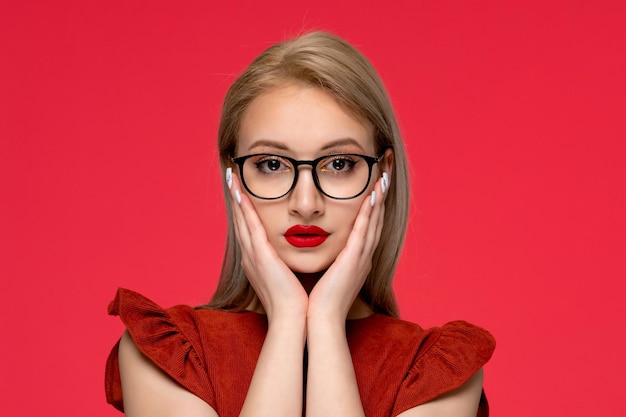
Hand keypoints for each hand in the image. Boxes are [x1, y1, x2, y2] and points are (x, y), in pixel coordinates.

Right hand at [227, 168, 308, 321]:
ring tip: (232, 177)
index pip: (249, 229)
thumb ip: (288, 264)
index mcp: (258, 261)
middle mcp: (251, 256)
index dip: (243, 210)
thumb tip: (295, 256)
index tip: (242, 192)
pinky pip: (250, 226)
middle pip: (240, 221)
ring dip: (236, 198)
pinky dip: (244, 209)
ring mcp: (253, 256)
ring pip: (241, 220)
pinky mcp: (259, 256)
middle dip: (235, 199)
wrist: (293, 318)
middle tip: (231, 177)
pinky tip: (240, 193)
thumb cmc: (295, 302)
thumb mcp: (289, 278)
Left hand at [307, 173, 388, 321]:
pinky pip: (363, 232)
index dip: (373, 208)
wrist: (320, 319)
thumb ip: (327, 261)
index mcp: (356, 261)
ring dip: (379, 200)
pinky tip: (371, 197)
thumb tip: (316, 247)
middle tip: (385, 176)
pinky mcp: (354, 261)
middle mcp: (362, 257)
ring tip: (382, 179)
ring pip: (373, 223)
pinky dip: (369, 214)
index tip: (374, 189)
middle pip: (375, 222)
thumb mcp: (326, 275)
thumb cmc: (318, 301)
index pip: (367, 228)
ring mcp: (361, 259)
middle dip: (380, 199)